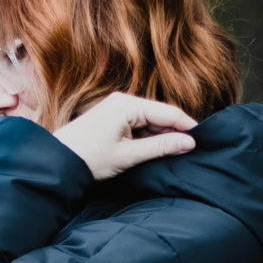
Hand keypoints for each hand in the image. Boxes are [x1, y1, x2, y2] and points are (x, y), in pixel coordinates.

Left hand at [53, 92, 196, 179]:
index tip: (204, 139)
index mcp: (128, 104)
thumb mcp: (129, 155)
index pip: (168, 112)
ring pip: (150, 121)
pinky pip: (138, 125)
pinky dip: (148, 138)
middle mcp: (123, 101)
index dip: (187, 126)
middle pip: (160, 115)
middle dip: (175, 132)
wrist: (58, 161)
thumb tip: (189, 143)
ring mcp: (117, 108)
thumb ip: (161, 147)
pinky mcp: (112, 118)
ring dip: (161, 137)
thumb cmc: (90, 158)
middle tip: (193, 150)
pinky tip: (154, 152)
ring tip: (175, 153)